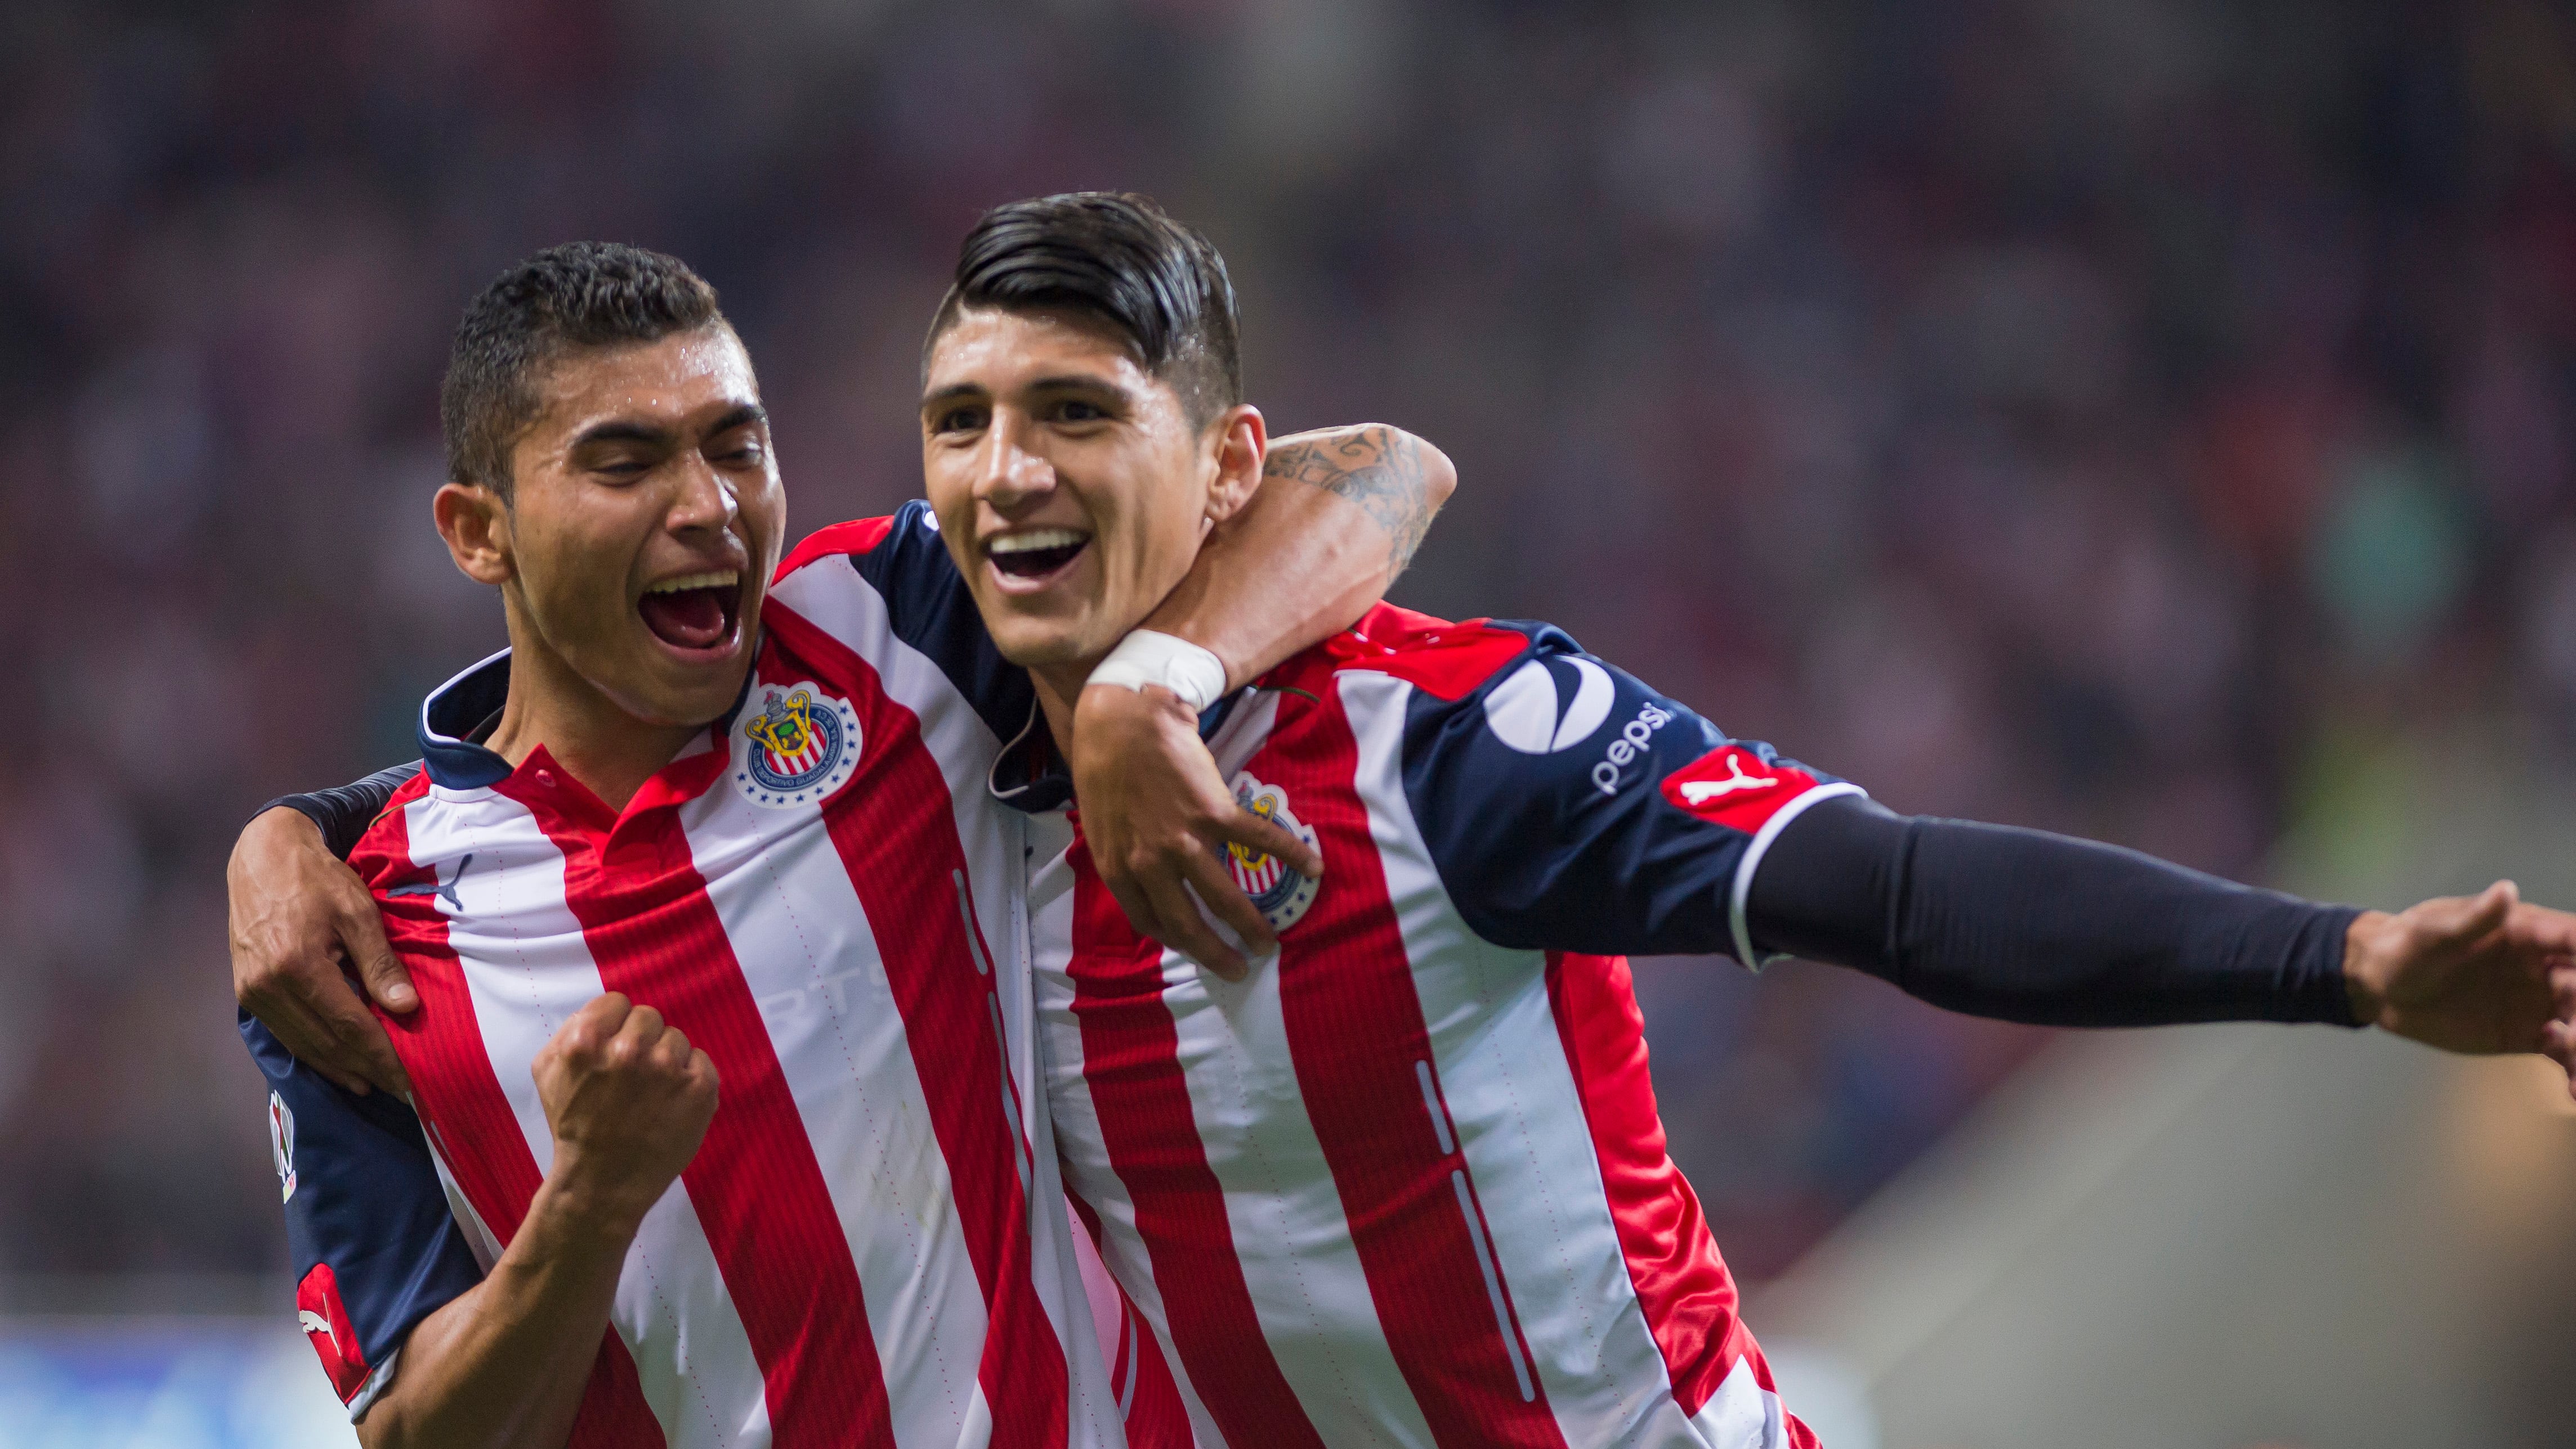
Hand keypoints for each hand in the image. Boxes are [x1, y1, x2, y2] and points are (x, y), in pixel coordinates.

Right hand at [229, 807, 417, 1096]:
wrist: (262, 858)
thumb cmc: (317, 879)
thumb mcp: (358, 912)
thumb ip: (380, 963)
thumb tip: (406, 1007)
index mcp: (297, 966)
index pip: (349, 1027)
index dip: (381, 1056)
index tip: (409, 1079)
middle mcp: (268, 987)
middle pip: (325, 1043)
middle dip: (365, 1069)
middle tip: (399, 1089)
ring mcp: (252, 992)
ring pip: (303, 1044)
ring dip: (339, 1068)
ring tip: (372, 1084)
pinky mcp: (247, 991)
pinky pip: (286, 1033)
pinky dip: (314, 1052)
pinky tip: (337, 1063)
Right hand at [532, 994, 718, 1233]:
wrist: (601, 1184)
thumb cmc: (573, 1126)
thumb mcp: (548, 1073)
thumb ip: (570, 1030)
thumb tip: (603, 1009)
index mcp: (587, 1040)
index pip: (617, 1002)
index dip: (614, 1025)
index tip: (612, 1049)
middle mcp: (630, 1050)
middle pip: (648, 1017)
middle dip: (640, 1041)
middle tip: (632, 1075)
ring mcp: (668, 1069)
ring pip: (676, 1039)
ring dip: (665, 1060)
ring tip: (650, 1094)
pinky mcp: (700, 1088)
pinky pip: (701, 1061)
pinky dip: (689, 1078)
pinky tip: (671, 1103)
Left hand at [1071, 682, 1324, 980]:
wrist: (1124, 717)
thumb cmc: (1105, 766)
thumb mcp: (1100, 825)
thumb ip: (1123, 857)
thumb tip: (1147, 879)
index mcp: (1119, 867)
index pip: (1150, 922)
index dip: (1177, 941)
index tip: (1196, 948)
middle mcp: (1149, 862)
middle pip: (1188, 924)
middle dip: (1216, 953)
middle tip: (1238, 966)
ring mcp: (1183, 839)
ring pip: (1223, 897)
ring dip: (1250, 924)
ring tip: (1268, 941)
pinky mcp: (1214, 811)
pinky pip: (1258, 840)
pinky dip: (1289, 855)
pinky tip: (1312, 867)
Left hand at [2345, 880, 2575, 1096]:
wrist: (2382, 986)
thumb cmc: (2406, 946)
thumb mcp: (2434, 931)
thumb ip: (2474, 919)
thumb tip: (2506, 890)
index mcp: (2529, 932)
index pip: (2575, 939)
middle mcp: (2546, 968)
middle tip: (2571, 1031)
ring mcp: (2540, 1003)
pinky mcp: (2529, 1035)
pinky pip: (2564, 1054)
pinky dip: (2575, 1072)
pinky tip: (2574, 1091)